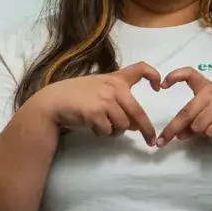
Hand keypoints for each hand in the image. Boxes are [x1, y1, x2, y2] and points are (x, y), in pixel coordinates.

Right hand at [28, 63, 162, 143]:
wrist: (53, 101)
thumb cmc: (75, 95)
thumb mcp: (98, 89)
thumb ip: (118, 102)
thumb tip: (135, 125)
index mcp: (115, 78)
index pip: (140, 68)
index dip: (154, 76)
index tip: (158, 87)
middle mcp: (113, 87)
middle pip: (137, 112)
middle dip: (146, 130)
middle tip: (151, 141)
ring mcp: (105, 100)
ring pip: (123, 126)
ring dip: (114, 131)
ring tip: (101, 125)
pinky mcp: (96, 113)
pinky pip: (108, 131)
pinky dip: (101, 133)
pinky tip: (91, 125)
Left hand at [155, 68, 211, 145]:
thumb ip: (196, 120)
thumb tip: (179, 134)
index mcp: (208, 87)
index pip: (189, 74)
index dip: (174, 76)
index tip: (162, 86)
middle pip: (186, 112)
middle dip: (172, 130)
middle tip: (161, 143)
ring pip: (197, 126)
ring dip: (201, 134)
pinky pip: (211, 132)